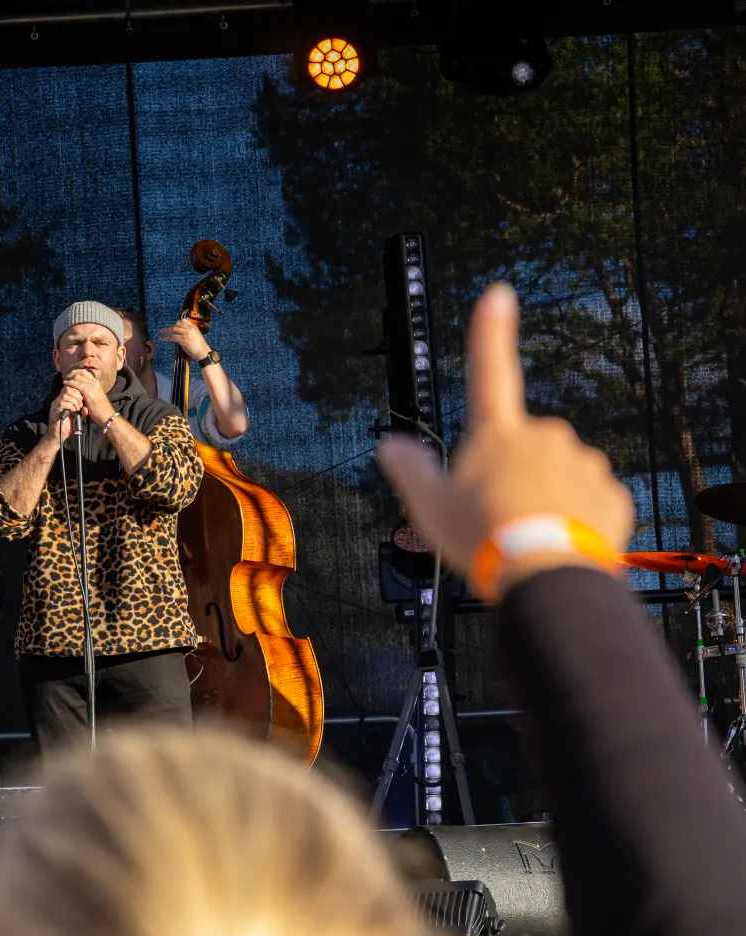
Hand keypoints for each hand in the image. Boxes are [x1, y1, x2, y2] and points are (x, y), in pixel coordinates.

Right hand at [46, 384, 84, 445]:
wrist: (57, 437)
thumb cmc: (67, 427)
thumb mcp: (77, 417)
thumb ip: (81, 412)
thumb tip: (86, 408)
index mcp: (62, 400)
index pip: (69, 387)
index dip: (78, 391)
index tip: (83, 400)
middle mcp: (57, 401)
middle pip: (68, 388)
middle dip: (77, 395)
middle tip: (81, 404)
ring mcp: (55, 405)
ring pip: (65, 395)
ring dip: (74, 401)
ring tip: (78, 408)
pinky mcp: (54, 411)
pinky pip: (62, 403)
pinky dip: (70, 406)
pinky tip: (74, 411)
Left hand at [62, 368, 114, 426]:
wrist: (107, 415)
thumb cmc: (100, 409)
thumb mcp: (94, 397)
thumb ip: (88, 391)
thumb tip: (79, 389)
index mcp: (97, 383)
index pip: (84, 372)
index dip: (76, 372)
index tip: (70, 376)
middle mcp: (95, 383)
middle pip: (81, 373)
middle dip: (71, 374)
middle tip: (65, 378)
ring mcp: (93, 387)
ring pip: (78, 378)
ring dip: (70, 379)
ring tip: (64, 382)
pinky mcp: (89, 393)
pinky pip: (78, 385)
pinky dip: (70, 384)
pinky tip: (66, 386)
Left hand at [159, 318, 209, 361]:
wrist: (203, 352)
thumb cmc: (200, 346)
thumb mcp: (195, 336)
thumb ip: (188, 333)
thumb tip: (179, 334)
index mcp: (193, 327)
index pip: (183, 321)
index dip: (177, 323)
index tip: (172, 325)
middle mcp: (189, 328)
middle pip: (177, 325)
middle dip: (170, 327)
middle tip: (164, 330)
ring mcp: (186, 333)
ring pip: (173, 330)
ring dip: (166, 331)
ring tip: (161, 333)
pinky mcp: (183, 339)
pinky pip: (172, 337)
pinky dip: (166, 338)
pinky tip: (162, 339)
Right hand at [375, 284, 633, 599]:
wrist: (546, 574)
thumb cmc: (484, 537)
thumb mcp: (428, 506)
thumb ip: (410, 470)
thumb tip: (390, 446)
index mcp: (497, 433)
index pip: (488, 371)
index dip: (491, 331)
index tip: (499, 295)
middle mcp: (544, 437)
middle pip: (522, 445)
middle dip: (512, 470)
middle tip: (493, 512)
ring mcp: (581, 463)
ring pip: (558, 473)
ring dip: (544, 496)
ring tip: (523, 534)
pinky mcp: (610, 494)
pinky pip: (588, 500)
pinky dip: (573, 517)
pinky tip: (555, 540)